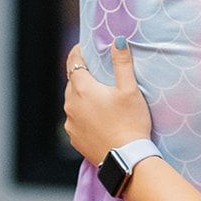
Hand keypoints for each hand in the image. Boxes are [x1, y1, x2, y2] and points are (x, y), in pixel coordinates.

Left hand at [63, 40, 151, 165]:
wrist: (126, 159)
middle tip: (97, 73)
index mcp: (82, 89)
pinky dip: (83, 115)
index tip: (82, 47)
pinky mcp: (74, 138)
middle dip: (82, 76)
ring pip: (73, 102)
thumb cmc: (130, 122)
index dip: (77, 53)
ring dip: (82, 97)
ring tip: (99, 98)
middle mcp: (71, 104)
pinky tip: (98, 118)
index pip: (73, 63)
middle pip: (72, 83)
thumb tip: (117, 41)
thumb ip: (122, 63)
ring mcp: (71, 123)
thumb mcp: (130, 90)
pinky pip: (75, 120)